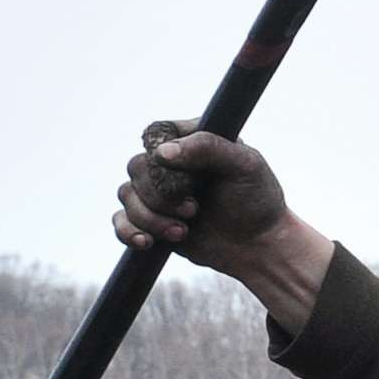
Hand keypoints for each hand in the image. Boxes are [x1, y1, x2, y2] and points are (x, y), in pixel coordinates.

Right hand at [118, 126, 330, 330]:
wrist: (258, 245)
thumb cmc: (258, 200)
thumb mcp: (245, 166)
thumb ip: (208, 148)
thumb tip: (161, 153)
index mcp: (194, 139)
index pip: (156, 134)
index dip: (162, 156)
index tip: (187, 177)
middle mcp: (172, 162)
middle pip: (137, 167)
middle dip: (161, 195)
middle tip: (194, 210)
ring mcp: (158, 190)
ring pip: (126, 194)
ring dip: (151, 217)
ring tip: (182, 231)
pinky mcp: (150, 218)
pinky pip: (120, 220)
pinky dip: (128, 231)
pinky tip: (147, 242)